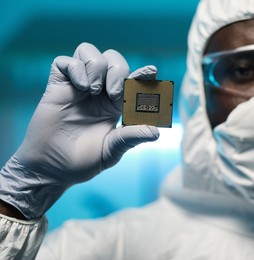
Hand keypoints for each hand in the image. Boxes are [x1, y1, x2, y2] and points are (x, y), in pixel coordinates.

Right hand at [0, 42, 158, 218]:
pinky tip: (81, 88)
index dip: (142, 74)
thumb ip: (130, 138)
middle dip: (119, 70)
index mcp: (116, 105)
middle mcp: (99, 92)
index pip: (132, 80)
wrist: (52, 169)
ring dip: (97, 66)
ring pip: (90, 52)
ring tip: (95, 91)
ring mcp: (78, 87)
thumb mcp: (112, 151)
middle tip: (116, 93)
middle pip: (113, 59)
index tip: (151, 71)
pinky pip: (65, 61)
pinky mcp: (57, 86)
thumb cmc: (83, 161)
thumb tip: (156, 132)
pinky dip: (76, 68)